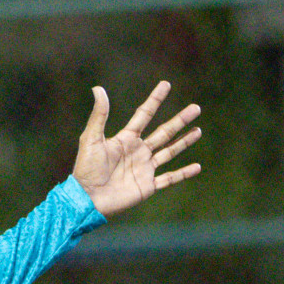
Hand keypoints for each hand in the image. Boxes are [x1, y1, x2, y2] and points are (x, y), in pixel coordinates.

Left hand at [72, 81, 200, 216]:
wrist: (87, 199)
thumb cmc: (86, 170)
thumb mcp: (90, 139)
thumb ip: (99, 115)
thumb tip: (98, 88)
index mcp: (125, 140)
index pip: (144, 115)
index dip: (155, 100)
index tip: (166, 84)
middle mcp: (138, 152)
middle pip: (163, 132)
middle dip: (180, 120)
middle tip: (196, 108)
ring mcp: (144, 169)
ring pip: (170, 152)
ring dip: (184, 141)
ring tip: (198, 130)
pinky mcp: (147, 186)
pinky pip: (169, 179)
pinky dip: (183, 173)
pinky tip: (198, 167)